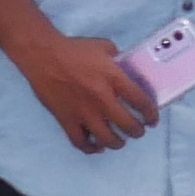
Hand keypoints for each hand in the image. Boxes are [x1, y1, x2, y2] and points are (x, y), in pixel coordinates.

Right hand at [14, 36, 158, 156]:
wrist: (42, 55)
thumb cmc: (74, 49)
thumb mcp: (105, 48)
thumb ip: (119, 61)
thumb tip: (128, 70)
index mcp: (114, 79)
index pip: (141, 102)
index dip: (151, 114)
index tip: (152, 119)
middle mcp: (101, 99)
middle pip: (128, 125)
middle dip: (137, 131)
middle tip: (138, 130)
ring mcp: (83, 112)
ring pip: (106, 139)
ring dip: (117, 143)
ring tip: (120, 140)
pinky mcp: (66, 119)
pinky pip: (80, 141)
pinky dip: (90, 148)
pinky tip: (96, 146)